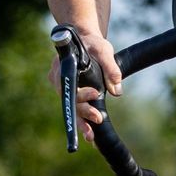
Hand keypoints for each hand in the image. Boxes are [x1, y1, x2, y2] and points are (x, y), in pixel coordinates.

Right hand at [45, 28, 121, 144]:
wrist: (82, 39)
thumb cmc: (92, 43)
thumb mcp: (104, 50)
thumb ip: (111, 68)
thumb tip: (117, 90)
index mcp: (64, 66)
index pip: (70, 85)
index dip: (81, 93)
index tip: (95, 95)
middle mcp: (58, 78)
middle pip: (70, 99)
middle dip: (83, 111)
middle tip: (98, 119)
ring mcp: (61, 86)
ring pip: (71, 106)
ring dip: (81, 120)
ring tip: (91, 136)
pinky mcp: (67, 91)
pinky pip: (73, 106)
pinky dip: (81, 118)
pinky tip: (89, 132)